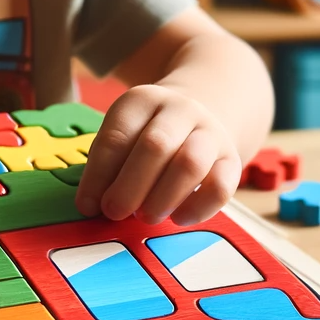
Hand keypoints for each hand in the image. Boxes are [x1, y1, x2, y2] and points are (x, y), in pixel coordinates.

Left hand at [75, 85, 241, 226]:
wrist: (199, 115)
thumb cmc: (147, 135)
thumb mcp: (123, 137)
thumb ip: (106, 167)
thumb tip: (91, 205)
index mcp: (141, 100)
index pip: (117, 137)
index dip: (98, 175)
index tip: (88, 205)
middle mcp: (179, 110)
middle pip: (155, 146)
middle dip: (130, 186)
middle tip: (114, 212)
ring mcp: (210, 132)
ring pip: (190, 163)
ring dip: (163, 197)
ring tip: (146, 217)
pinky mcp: (231, 159)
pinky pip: (222, 186)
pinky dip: (199, 208)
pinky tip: (178, 219)